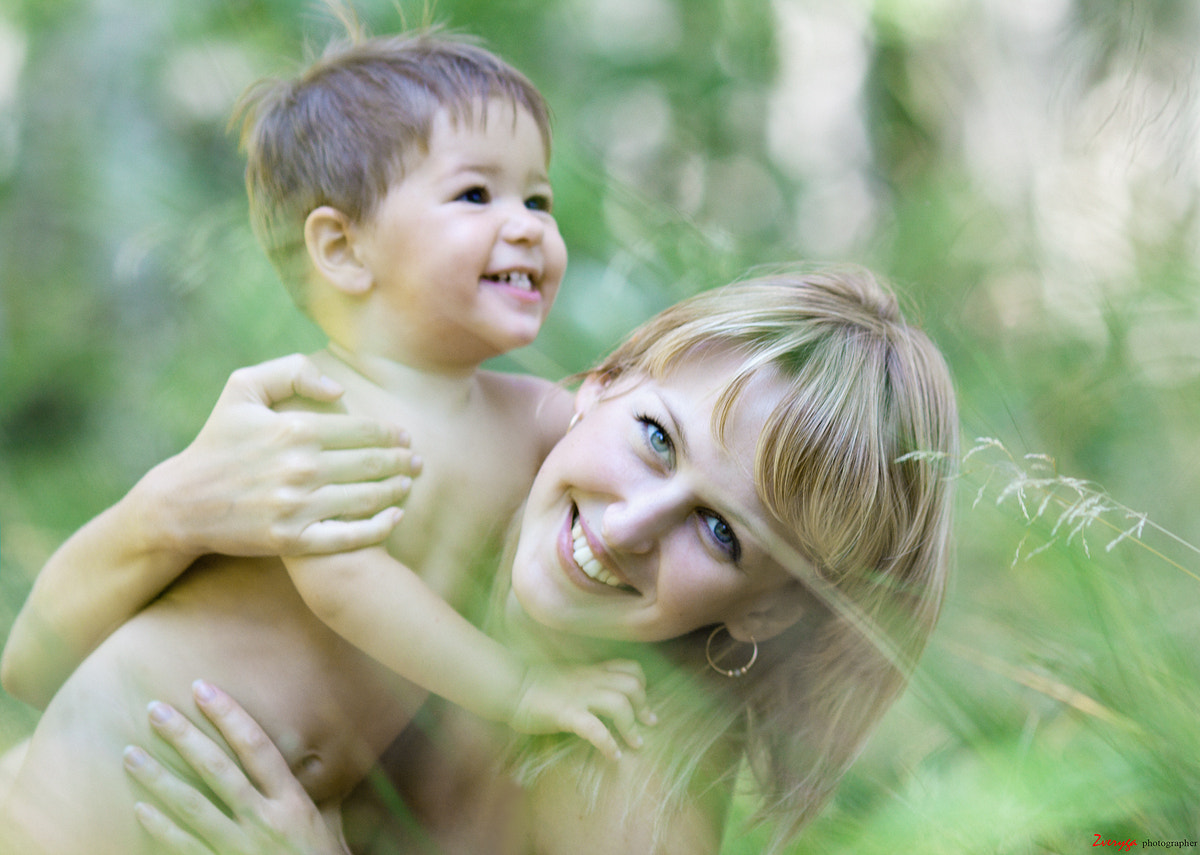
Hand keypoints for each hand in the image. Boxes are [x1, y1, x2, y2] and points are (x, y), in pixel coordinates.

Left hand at [123, 681, 349, 854]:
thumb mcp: (331, 828)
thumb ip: (323, 796)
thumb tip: (322, 764)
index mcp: (293, 802)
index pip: (257, 747)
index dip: (229, 715)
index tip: (203, 688)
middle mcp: (264, 820)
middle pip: (218, 770)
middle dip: (184, 737)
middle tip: (155, 710)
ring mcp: (240, 847)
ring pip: (192, 806)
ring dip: (159, 779)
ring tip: (130, 755)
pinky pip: (183, 847)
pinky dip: (161, 829)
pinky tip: (139, 809)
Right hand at [140, 354, 419, 557]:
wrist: (181, 503)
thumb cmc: (216, 441)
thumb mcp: (241, 388)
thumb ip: (291, 371)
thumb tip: (339, 389)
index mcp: (293, 429)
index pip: (361, 430)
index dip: (390, 434)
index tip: (404, 436)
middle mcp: (299, 467)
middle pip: (370, 464)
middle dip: (402, 461)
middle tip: (418, 461)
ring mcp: (297, 506)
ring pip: (365, 498)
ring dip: (396, 490)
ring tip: (409, 484)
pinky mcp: (292, 540)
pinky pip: (348, 537)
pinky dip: (378, 528)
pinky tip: (395, 518)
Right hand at [510, 660, 656, 761]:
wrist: (511, 685)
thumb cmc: (535, 684)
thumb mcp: (568, 676)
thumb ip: (587, 681)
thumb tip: (602, 696)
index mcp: (592, 672)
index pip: (630, 668)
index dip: (642, 684)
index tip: (642, 701)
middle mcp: (590, 681)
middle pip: (632, 684)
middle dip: (644, 705)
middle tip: (648, 723)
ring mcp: (579, 696)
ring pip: (619, 703)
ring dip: (631, 726)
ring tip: (635, 743)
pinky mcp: (566, 714)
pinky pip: (594, 728)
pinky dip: (608, 743)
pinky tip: (613, 755)